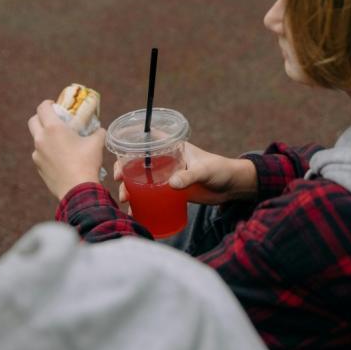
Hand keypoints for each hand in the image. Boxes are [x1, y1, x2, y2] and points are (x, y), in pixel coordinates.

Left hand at [28, 100, 106, 199]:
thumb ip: (98, 133)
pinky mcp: (38, 167)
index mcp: (53, 128)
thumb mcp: (96, 144)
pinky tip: (60, 159)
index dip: (48, 104)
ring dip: (45, 137)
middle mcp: (41, 139)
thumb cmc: (86, 163)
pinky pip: (40, 155)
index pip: (43, 108)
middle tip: (52, 120)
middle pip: (33, 121)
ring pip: (37, 140)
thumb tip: (100, 130)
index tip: (54, 105)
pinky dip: (47, 153)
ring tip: (59, 143)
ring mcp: (37, 154)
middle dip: (41, 117)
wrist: (77, 189)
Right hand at [113, 141, 257, 204]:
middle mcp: (167, 160)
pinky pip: (152, 195)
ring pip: (142, 179)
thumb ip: (189, 176)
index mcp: (173, 148)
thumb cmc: (221, 170)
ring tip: (125, 199)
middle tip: (118, 179)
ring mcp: (167, 176)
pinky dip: (142, 202)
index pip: (149, 138)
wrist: (232, 187)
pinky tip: (134, 211)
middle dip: (124, 169)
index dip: (132, 139)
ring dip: (130, 187)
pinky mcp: (171, 191)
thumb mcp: (204, 170)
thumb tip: (172, 184)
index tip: (118, 148)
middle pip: (139, 161)